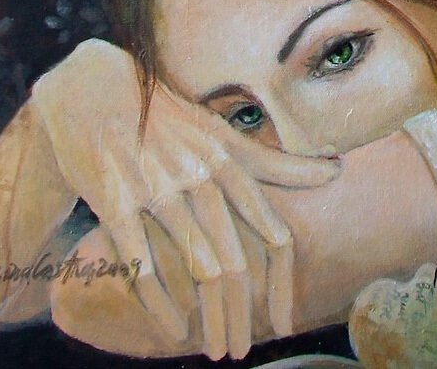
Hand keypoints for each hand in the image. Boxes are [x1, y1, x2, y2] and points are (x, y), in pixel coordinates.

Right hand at [29, 39, 339, 359]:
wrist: (98, 93)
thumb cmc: (172, 121)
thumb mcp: (227, 137)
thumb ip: (278, 162)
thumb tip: (338, 168)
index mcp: (233, 163)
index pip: (274, 234)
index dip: (283, 284)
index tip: (286, 322)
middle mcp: (202, 176)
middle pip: (237, 262)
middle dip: (243, 316)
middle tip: (241, 351)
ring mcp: (159, 189)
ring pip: (198, 267)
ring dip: (209, 317)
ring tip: (214, 350)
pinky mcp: (116, 201)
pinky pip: (141, 263)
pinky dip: (160, 303)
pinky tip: (172, 329)